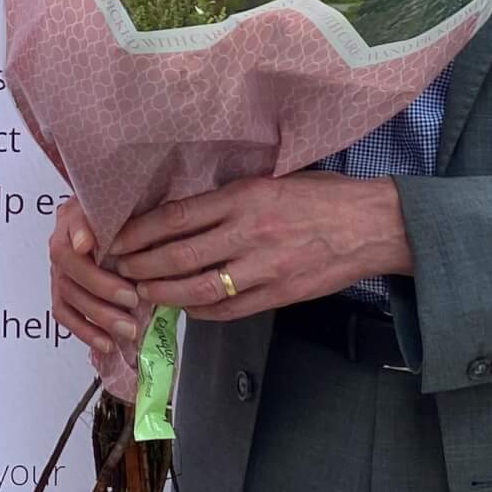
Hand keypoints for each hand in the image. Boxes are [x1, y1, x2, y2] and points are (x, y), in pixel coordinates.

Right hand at [47, 196, 140, 357]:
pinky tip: (107, 344)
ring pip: (68, 298)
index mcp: (71, 220)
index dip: (82, 243)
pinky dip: (85, 332)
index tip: (91, 251)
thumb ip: (108, 220)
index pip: (70, 237)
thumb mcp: (118, 207)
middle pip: (70, 274)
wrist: (111, 223)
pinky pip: (65, 317)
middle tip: (133, 300)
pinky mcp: (61, 294)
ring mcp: (58, 272)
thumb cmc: (119, 215)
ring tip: (128, 329)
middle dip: (102, 290)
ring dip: (98, 316)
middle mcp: (60, 247)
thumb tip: (85, 243)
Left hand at [115, 174, 412, 320]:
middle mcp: (250, 233)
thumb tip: (182, 212)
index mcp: (245, 198)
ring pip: (200, 288)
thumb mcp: (272, 180)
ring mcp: (264, 268)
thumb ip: (230, 197)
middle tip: (120, 269)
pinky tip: (183, 307)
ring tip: (142, 292)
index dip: (140, 231)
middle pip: (180, 256)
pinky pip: (230, 309)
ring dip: (164, 293)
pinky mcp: (280, 294)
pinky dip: (200, 310)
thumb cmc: (323, 196)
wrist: (374, 225)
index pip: (177, 217)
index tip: (118, 238)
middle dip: (142, 266)